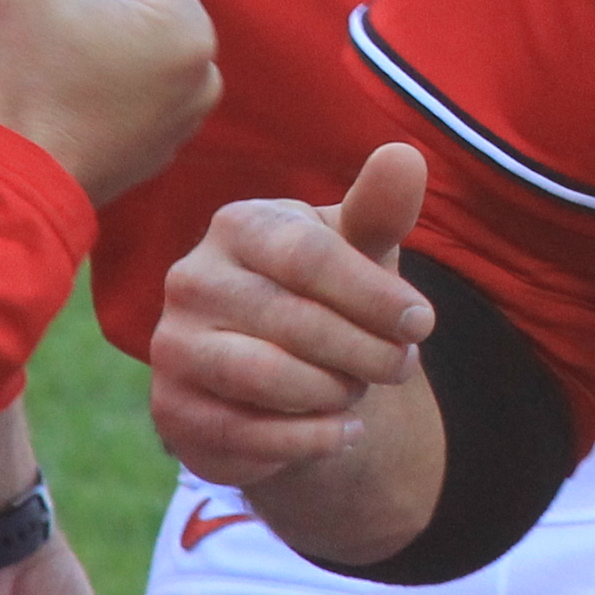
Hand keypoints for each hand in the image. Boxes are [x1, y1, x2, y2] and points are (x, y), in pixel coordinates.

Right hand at [0, 0, 222, 204]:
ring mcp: (180, 116)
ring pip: (118, 38)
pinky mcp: (150, 147)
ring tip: (45, 82)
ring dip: (78, 45)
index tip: (51, 14)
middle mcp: (202, 72)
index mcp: (188, 27)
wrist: (4, 192)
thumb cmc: (16, 84)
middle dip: (79, 6)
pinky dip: (82, 88)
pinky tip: (53, 112)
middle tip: (42, 50)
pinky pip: (115, 85)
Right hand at [147, 147, 435, 487]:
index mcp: (239, 226)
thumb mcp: (359, 251)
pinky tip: (344, 432)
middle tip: (400, 366)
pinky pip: (246, 433)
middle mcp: (191, 279)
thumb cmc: (326, 294)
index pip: (309, 256)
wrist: (282, 376)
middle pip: (294, 320)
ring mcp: (172, 345)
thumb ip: (379, 210)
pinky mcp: (171, 410)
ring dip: (333, 392)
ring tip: (358, 390)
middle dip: (365, 351)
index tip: (422, 323)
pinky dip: (310, 439)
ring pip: (265, 377)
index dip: (374, 295)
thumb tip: (404, 155)